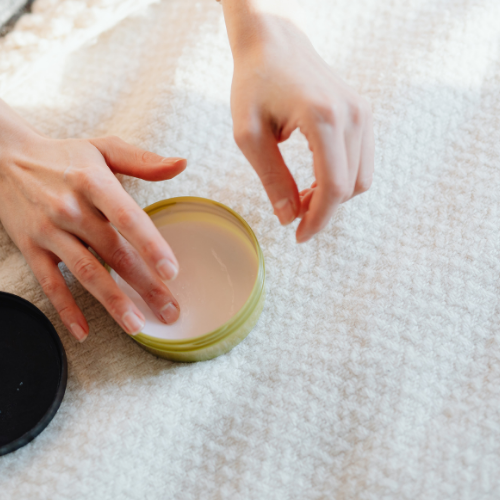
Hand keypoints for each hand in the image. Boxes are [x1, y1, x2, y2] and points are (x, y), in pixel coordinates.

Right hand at [0, 101, 185, 341]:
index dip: (150, 245)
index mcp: (94, 182)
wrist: (3, 156)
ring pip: (85, 272)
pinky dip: (66, 308)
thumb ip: (144, 160)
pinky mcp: (31, 247)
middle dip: (144, 285)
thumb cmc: (64, 155)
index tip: (171, 272)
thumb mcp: (104, 148)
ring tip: (136, 326)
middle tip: (169, 311)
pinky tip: (84, 330)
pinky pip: (49, 282)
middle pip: (113, 253)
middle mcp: (71, 208)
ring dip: (112, 302)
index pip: (127, 218)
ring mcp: (49, 230)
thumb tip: (181, 163)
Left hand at [223, 0, 373, 241]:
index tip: (299, 237)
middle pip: (350, 187)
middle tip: (293, 216)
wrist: (274, 43)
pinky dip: (342, 180)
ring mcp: (362, 112)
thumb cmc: (254, 83)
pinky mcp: (362, 113)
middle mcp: (352, 115)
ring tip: (301, 196)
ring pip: (360, 178)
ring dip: (333, 197)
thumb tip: (289, 218)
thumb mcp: (249, 134)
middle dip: (323, 211)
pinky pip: (361, 161)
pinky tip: (315, 180)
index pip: (333, 188)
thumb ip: (271, 179)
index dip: (318, 220)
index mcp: (323, 118)